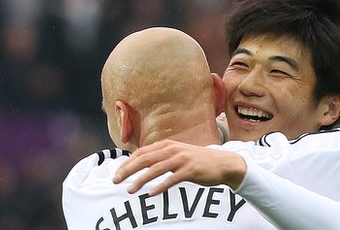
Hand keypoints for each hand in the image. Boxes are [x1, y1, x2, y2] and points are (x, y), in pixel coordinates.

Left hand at [113, 140, 246, 195]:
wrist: (223, 163)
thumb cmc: (198, 161)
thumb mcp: (178, 154)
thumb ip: (162, 157)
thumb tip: (141, 164)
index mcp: (168, 145)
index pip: (142, 152)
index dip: (127, 163)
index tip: (117, 173)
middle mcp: (173, 149)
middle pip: (145, 159)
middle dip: (128, 170)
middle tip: (116, 181)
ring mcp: (182, 159)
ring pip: (156, 169)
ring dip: (141, 180)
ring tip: (130, 190)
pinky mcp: (191, 170)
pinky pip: (172, 179)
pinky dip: (160, 187)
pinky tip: (150, 194)